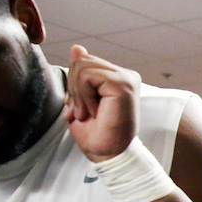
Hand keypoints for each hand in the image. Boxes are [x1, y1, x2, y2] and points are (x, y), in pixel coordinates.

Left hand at [62, 45, 141, 161]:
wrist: (106, 153)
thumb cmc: (95, 132)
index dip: (74, 84)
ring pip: (82, 66)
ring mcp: (127, 79)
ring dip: (78, 94)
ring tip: (89, 112)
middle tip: (83, 112)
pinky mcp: (124, 85)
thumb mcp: (80, 97)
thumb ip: (80, 74)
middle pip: (82, 60)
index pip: (84, 61)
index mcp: (117, 77)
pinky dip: (84, 96)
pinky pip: (88, 76)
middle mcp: (126, 75)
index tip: (80, 109)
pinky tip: (95, 111)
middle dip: (74, 87)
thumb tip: (77, 48)